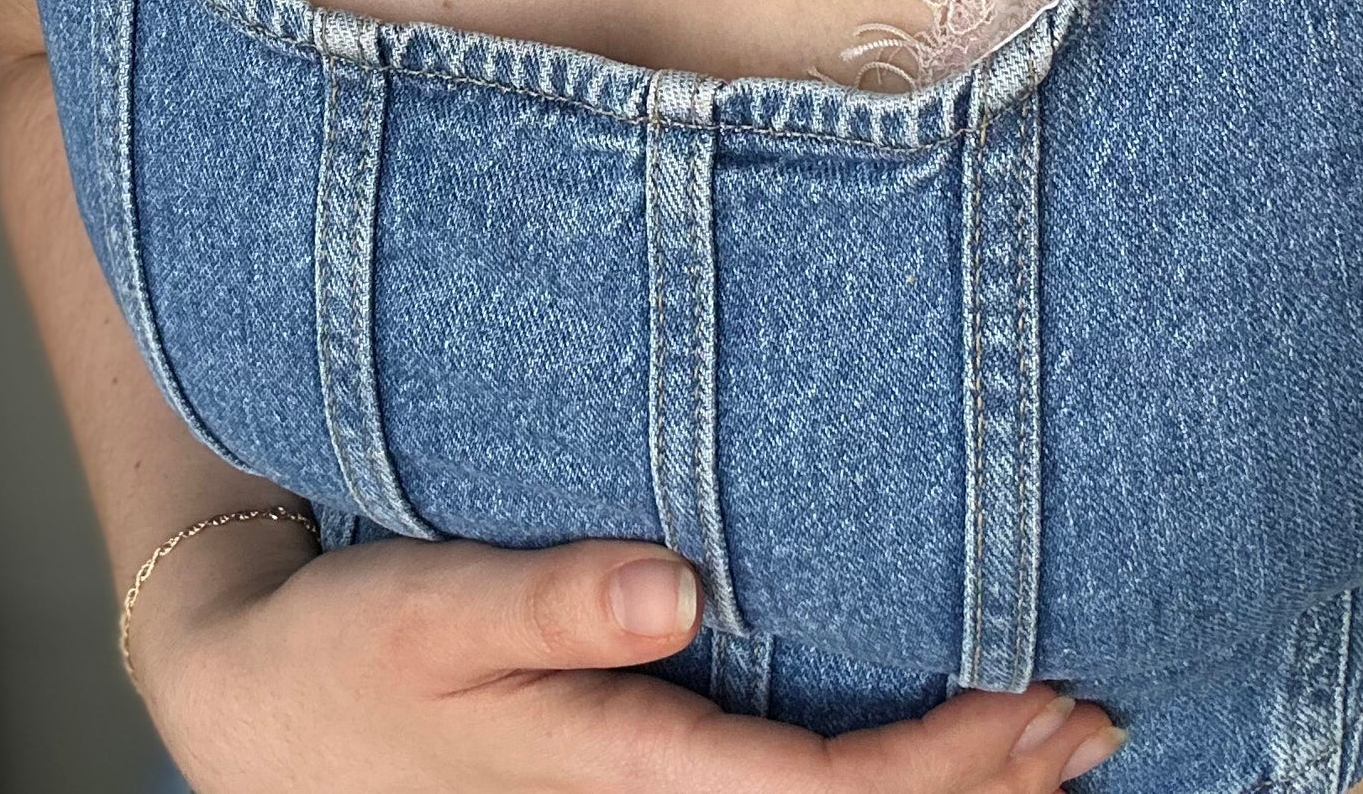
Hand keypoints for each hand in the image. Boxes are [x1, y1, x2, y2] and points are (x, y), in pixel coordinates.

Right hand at [136, 524, 1125, 791]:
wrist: (264, 713)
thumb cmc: (352, 652)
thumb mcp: (429, 608)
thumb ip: (550, 599)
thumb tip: (675, 589)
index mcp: (619, 777)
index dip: (951, 767)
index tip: (1051, 704)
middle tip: (1098, 716)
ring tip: (1050, 746)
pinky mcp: (626, 792)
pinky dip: (865, 786)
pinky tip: (916, 755)